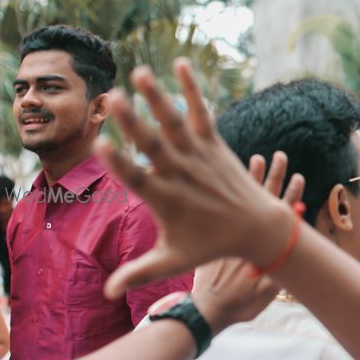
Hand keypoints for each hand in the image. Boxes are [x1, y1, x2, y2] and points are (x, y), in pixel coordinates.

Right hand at [97, 60, 294, 298]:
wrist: (258, 227)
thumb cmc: (211, 244)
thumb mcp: (175, 260)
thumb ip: (140, 273)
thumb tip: (106, 294)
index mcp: (166, 200)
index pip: (138, 180)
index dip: (119, 164)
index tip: (101, 146)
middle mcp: (182, 174)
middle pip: (153, 145)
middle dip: (134, 122)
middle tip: (115, 98)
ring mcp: (199, 157)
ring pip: (175, 124)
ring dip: (158, 97)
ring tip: (141, 72)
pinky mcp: (214, 145)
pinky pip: (202, 114)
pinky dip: (192, 90)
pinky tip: (181, 65)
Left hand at [192, 152, 304, 330]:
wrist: (204, 309)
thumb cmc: (236, 305)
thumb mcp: (263, 295)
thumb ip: (276, 274)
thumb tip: (295, 252)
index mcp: (259, 245)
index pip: (279, 213)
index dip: (290, 195)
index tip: (299, 177)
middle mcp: (245, 233)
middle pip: (262, 199)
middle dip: (274, 177)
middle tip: (280, 156)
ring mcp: (229, 232)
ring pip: (242, 198)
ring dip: (252, 177)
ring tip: (258, 157)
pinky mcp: (214, 234)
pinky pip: (221, 206)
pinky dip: (228, 190)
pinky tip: (231, 176)